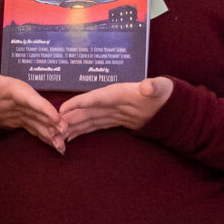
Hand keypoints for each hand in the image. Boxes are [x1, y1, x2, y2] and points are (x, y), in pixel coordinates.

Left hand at [0, 62, 64, 151]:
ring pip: (42, 124)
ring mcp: (25, 112)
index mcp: (18, 91)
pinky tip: (56, 146)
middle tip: (65, 133)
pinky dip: (46, 138)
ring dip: (52, 134)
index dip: (45, 109)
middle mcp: (26, 101)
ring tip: (62, 146)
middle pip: (43, 113)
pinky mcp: (22, 121)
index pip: (33, 100)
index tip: (56, 118)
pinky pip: (37, 129)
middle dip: (55, 123)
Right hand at [57, 76, 173, 143]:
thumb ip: (154, 86)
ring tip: (57, 136)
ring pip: (86, 119)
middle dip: (68, 119)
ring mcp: (109, 110)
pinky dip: (81, 131)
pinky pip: (93, 125)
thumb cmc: (165, 93)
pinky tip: (70, 137)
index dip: (78, 103)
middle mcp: (109, 101)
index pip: (94, 98)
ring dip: (71, 127)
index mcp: (117, 92)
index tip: (61, 110)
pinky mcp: (112, 119)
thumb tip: (147, 86)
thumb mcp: (162, 88)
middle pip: (85, 110)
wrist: (169, 103)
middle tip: (53, 129)